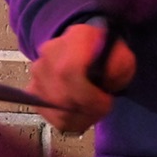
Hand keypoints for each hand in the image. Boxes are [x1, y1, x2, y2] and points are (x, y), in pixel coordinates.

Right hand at [28, 21, 135, 135]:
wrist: (85, 48)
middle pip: (61, 95)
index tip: (106, 102)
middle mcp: (50, 51)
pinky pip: (49, 115)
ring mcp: (37, 71)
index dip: (88, 95)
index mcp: (77, 37)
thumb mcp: (123, 58)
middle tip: (102, 107)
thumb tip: (105, 82)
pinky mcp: (32, 89)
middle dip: (87, 110)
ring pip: (56, 110)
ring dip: (79, 116)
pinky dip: (68, 119)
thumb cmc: (106, 56)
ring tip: (92, 107)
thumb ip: (118, 68)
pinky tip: (79, 110)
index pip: (70, 71)